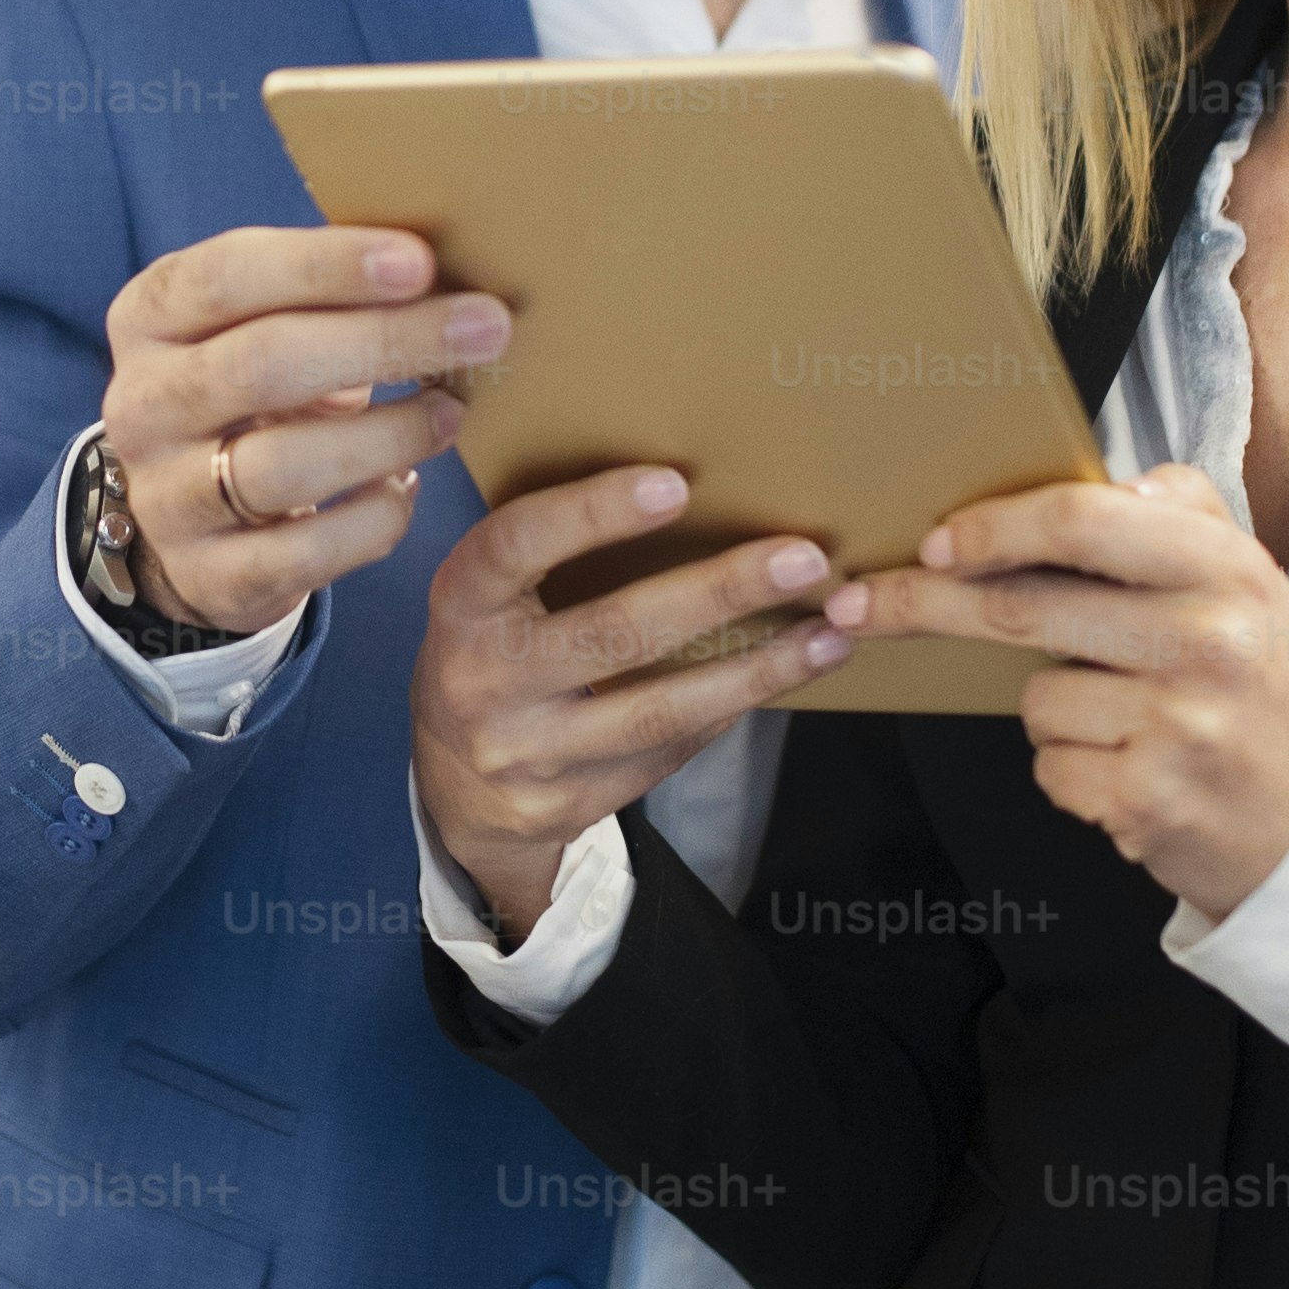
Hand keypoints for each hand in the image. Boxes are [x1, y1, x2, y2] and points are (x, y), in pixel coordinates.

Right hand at [96, 224, 495, 648]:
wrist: (194, 512)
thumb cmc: (256, 388)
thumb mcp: (259, 324)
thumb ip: (323, 293)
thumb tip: (446, 269)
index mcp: (150, 318)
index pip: (227, 275)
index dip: (326, 266)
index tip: (421, 262)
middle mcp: (142, 405)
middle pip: (262, 363)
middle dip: (385, 341)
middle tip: (484, 328)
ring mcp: (166, 498)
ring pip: (281, 466)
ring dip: (387, 435)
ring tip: (450, 414)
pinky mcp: (207, 575)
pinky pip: (304, 553)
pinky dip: (373, 518)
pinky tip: (406, 486)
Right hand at [415, 466, 852, 941]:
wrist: (459, 792)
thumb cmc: (494, 652)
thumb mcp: (488, 598)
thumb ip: (544, 551)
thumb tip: (684, 485)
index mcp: (460, 607)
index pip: (516, 547)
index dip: (591, 513)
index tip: (675, 483)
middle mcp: (482, 681)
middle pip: (613, 634)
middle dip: (718, 592)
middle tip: (803, 558)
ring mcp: (525, 753)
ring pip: (658, 711)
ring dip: (757, 670)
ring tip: (830, 635)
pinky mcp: (566, 805)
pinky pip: (666, 753)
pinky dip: (729, 710)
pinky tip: (780, 678)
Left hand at [832, 465, 1288, 921]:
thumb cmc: (1253, 684)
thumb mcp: (1243, 577)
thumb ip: (1179, 511)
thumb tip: (1106, 480)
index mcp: (1225, 568)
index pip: (1081, 522)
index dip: (992, 528)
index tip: (933, 542)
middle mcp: (1208, 641)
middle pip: (1022, 608)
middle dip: (924, 605)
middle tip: (861, 605)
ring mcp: (1179, 724)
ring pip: (1035, 697)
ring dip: (1055, 708)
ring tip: (1128, 719)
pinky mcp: (1149, 798)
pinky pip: (1050, 765)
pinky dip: (1071, 768)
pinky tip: (1130, 766)